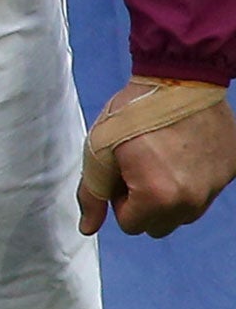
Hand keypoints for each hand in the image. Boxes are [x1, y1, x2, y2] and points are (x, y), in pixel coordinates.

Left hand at [78, 84, 235, 236]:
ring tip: (159, 156)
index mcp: (158, 198)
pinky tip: (181, 150)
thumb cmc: (131, 114)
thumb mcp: (99, 150)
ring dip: (169, 195)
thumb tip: (88, 229)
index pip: (130, 225)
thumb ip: (92, 194)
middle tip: (137, 165)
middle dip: (143, 203)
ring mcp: (215, 189)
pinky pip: (204, 192)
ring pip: (183, 212)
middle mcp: (192, 202)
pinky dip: (191, 179)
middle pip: (159, 225)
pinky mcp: (231, 174)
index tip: (121, 170)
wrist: (177, 80)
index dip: (118, 198)